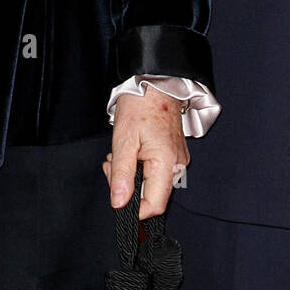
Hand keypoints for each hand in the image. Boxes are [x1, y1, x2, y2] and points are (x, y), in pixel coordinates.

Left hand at [103, 86, 188, 219]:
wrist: (155, 82)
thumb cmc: (140, 105)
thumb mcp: (124, 139)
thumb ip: (122, 174)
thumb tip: (119, 203)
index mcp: (167, 163)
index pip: (154, 206)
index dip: (133, 207)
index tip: (116, 191)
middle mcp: (178, 165)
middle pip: (152, 197)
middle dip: (128, 188)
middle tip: (111, 165)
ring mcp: (177, 160)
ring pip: (152, 185)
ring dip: (131, 176)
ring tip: (118, 155)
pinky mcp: (174, 154)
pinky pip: (156, 172)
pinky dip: (140, 168)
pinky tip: (131, 152)